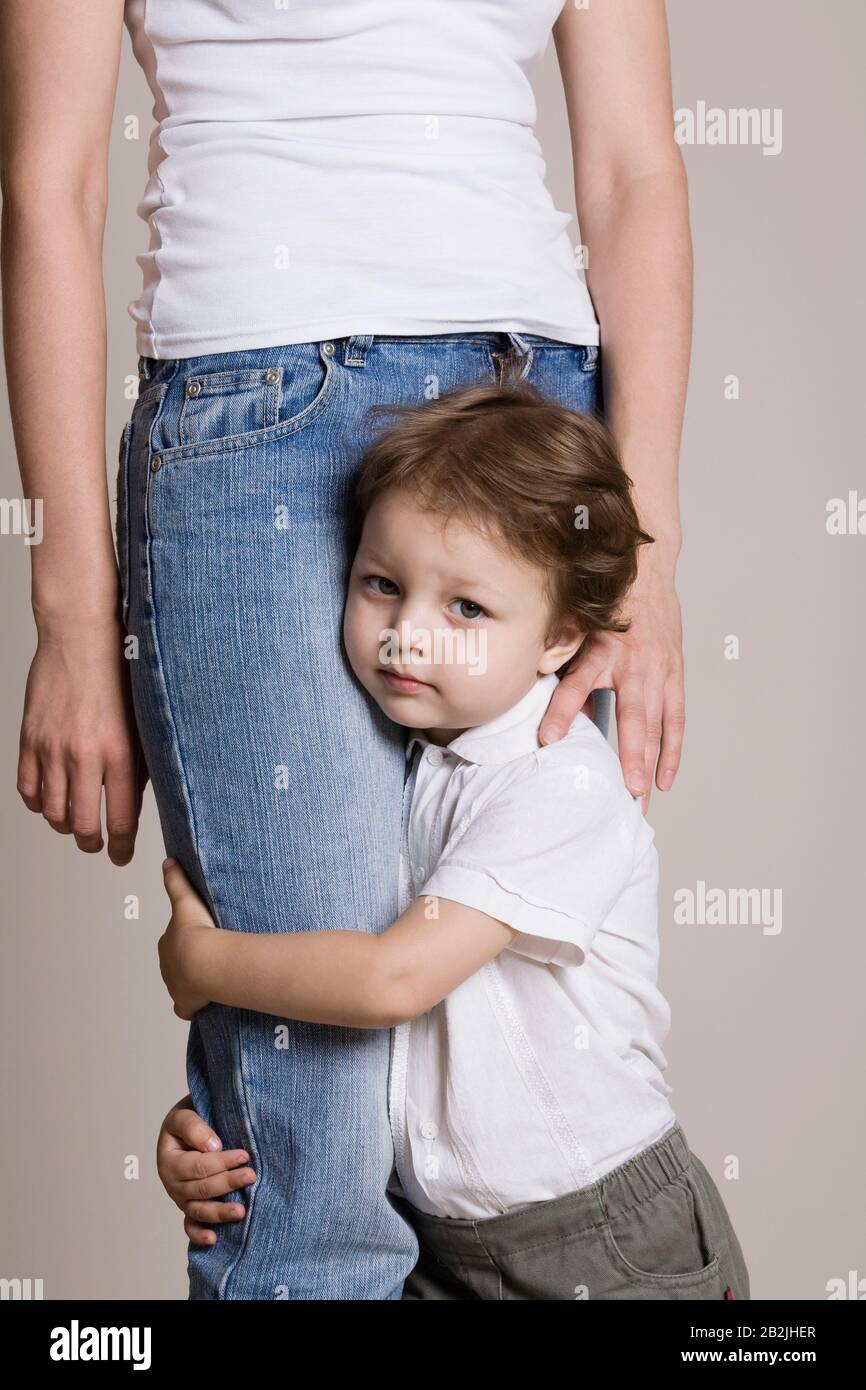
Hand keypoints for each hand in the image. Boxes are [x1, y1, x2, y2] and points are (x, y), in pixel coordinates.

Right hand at [17, 617, 148, 862]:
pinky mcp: (29, 739)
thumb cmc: (118, 674)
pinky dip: (37, 802)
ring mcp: (52, 749)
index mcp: (119, 753)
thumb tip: (134, 802)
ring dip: (64, 825)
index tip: (121, 855)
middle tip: (97, 844)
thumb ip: (139, 765)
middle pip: (81, 824)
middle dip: (91, 842)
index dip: (120, 846)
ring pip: (51, 811)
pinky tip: (48, 802)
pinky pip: (27, 787)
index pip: (119, 819)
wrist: (80, 638)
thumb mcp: (142, 724)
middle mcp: (83, 755)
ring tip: (74, 824)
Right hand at [156, 1096, 255, 1245]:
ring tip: (241, 1212)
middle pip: (202, 1189)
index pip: (198, 1166)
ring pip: (199, 1210)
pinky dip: (199, 1235)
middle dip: (227, 1183)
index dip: (221, 1162)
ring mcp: (181, 1199)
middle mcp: (172, 1184)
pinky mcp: (189, 1208)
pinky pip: (191, 1226)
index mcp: (169, 1161)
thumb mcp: (183, 1115)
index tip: (244, 1156)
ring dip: (220, 1212)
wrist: (187, 1129)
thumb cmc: (188, 1122)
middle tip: (251, 1176)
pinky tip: (214, 1239)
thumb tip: (213, 1147)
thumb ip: (194, 1127)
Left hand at [158, 858, 216, 1019]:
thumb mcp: (185, 901)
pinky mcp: (185, 1003)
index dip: (186, 941)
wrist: (205, 960)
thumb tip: (167, 861)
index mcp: (167, 944)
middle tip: (210, 958)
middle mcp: (167, 966)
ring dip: (193, 983)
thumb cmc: (197, 931)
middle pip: (176, 965)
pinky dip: (193, 1007)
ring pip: (182, 985)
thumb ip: (176, 881)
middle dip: (189, 963)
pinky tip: (204, 1003)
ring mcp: (175, 987)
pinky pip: (187, 1007)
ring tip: (212, 979)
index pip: (173, 942)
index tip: (201, 940)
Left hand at [540, 554, 683, 814]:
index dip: (563, 712)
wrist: (646, 571)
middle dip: (628, 758)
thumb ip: (560, 662)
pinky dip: (671, 752)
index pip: (578, 685)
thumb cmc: (604, 602)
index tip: (547, 740)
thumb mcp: (575, 625)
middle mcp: (633, 664)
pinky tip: (664, 781)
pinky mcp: (675, 676)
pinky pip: (676, 720)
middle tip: (622, 793)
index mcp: (602, 649)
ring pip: (657, 727)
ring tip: (640, 800)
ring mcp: (659, 672)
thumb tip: (541, 700)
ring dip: (650, 766)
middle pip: (632, 719)